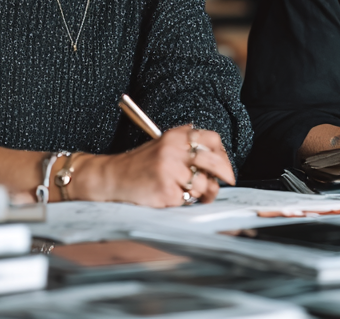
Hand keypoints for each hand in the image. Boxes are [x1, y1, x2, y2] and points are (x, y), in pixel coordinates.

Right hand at [75, 124, 234, 207]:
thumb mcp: (163, 145)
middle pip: (214, 162)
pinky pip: (187, 201)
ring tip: (187, 192)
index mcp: (175, 136)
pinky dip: (182, 202)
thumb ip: (187, 147)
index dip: (223, 153)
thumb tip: (219, 161)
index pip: (212, 139)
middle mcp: (174, 150)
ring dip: (200, 193)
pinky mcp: (166, 191)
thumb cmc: (140, 166)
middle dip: (225, 174)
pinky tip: (168, 196)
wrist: (112, 178)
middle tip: (227, 181)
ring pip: (203, 185)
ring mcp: (170, 171)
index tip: (224, 164)